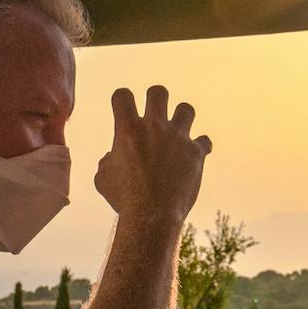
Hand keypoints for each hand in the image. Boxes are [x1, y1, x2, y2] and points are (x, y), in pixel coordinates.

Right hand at [93, 85, 208, 228]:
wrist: (152, 217)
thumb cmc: (124, 200)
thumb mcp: (103, 180)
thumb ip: (106, 162)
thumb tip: (110, 157)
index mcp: (128, 129)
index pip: (123, 95)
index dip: (122, 101)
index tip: (124, 112)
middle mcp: (154, 127)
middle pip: (158, 92)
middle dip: (155, 101)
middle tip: (153, 119)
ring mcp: (178, 138)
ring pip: (186, 109)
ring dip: (181, 120)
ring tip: (176, 135)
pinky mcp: (196, 153)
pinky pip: (204, 141)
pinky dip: (199, 148)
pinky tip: (192, 158)